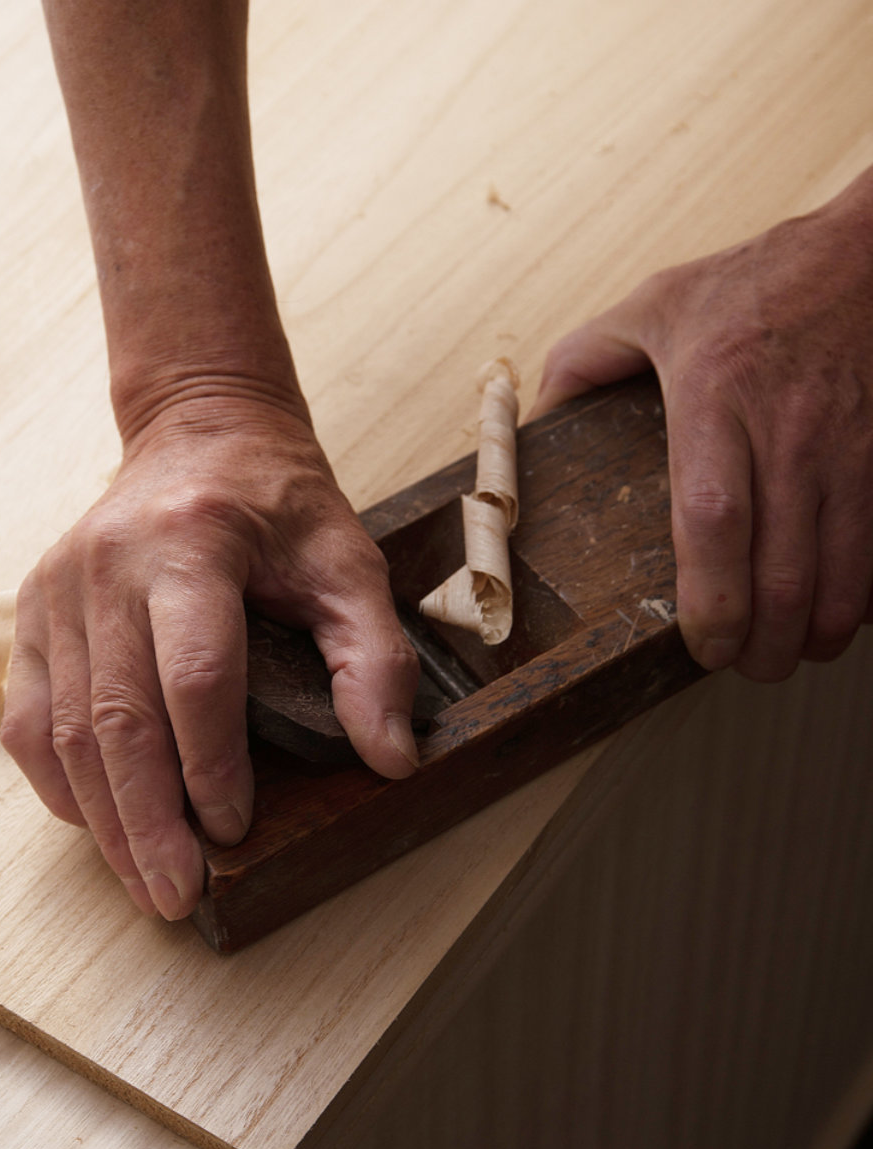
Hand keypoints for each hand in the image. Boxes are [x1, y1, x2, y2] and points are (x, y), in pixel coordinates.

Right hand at [1, 387, 419, 919]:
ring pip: (63, 729)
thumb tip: (391, 758)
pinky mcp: (32, 611)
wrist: (198, 434)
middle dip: (148, 821)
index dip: (212, 765)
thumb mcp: (347, 563)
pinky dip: (59, 782)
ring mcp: (57, 589)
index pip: (194, 675)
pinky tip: (99, 823)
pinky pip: (27, 718)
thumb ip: (374, 656)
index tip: (236, 832)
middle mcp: (107, 565)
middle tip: (178, 898)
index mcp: (191, 543)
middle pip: (117, 717)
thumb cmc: (277, 502)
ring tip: (145, 883)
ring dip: (104, 818)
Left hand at [534, 173, 872, 680]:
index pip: (713, 522)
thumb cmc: (759, 282)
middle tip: (742, 666)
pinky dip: (863, 593)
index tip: (700, 642)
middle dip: (763, 640)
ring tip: (788, 653)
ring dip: (815, 629)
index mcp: (717, 403)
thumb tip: (537, 412)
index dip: (710, 598)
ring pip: (841, 571)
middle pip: (782, 569)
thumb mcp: (656, 304)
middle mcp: (788, 435)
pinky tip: (840, 613)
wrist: (872, 254)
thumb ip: (587, 358)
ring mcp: (850, 449)